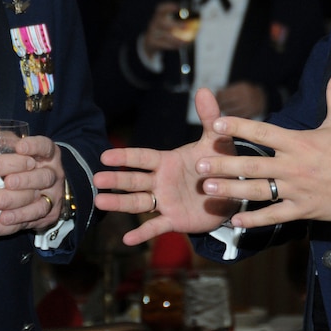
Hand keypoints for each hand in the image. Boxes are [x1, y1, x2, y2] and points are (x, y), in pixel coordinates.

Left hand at [1, 135, 63, 228]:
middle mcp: (54, 173)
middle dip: (27, 179)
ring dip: (23, 205)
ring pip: (43, 200)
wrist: (39, 187)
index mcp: (47, 154)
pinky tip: (5, 220)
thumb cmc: (21, 163)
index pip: (45, 146)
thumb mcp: (12, 148)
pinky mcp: (50, 212)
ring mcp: (54, 194)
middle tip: (8, 181)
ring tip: (3, 209)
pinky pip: (38, 217)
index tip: (20, 146)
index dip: (34, 146)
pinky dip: (21, 219)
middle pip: (46, 176)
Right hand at [94, 88, 240, 246]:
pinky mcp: (175, 220)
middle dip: (116, 179)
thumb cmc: (220, 163)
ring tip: (99, 202)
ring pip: (139, 202)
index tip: (105, 156)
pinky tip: (127, 241)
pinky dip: (143, 234)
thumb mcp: (217, 141)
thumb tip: (205, 89)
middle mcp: (161, 181)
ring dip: (120, 203)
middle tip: (96, 179)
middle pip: (134, 180)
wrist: (233, 192)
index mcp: (167, 161)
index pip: (142, 158)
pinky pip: (156, 227)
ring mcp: (165, 201)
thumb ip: (209, 117)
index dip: (125, 157)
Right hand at [141, 1, 189, 57]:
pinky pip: (162, 44)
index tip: (177, 7)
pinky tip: (180, 46)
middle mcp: (154, 22)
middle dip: (175, 24)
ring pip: (164, 35)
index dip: (168, 7)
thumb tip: (200, 22)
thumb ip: (184, 23)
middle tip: (186, 27)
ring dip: (177, 39)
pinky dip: (172, 45)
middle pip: (162, 22)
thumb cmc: (166, 31)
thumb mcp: (172, 25)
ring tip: (187, 41)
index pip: (161, 9)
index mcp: (159, 15)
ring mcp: (151, 32)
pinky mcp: (151, 42)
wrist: (151, 43)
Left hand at [196, 66, 330, 228]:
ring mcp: (299, 190)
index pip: (264, 133)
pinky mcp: (306, 210)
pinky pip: (276, 216)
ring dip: (231, 191)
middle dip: (224, 165)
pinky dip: (255, 220)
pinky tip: (236, 220)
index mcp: (301, 142)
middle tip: (199, 164)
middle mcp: (295, 166)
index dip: (239, 127)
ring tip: (207, 190)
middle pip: (253, 165)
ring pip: (259, 191)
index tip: (217, 124)